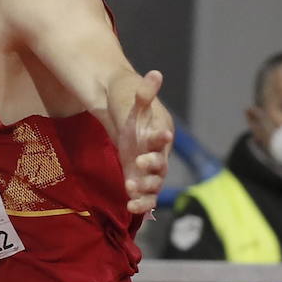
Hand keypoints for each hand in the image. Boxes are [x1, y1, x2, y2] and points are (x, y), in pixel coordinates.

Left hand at [118, 70, 172, 215]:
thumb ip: (145, 92)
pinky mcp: (139, 180)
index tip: (161, 135)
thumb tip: (155, 74)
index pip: (163, 137)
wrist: (118, 115)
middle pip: (160, 164)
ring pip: (154, 184)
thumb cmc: (128, 105)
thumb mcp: (134, 97)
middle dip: (152, 165)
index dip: (162, 137)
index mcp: (159, 132)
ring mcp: (149, 169)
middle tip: (138, 162)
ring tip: (130, 188)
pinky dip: (141, 203)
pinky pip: (145, 197)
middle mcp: (158, 153)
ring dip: (145, 189)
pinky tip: (130, 207)